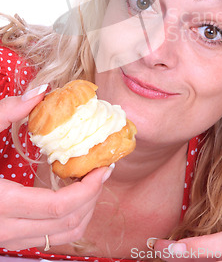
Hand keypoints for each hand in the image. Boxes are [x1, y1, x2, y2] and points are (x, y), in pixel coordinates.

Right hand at [0, 84, 113, 250]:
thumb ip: (5, 111)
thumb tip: (40, 92)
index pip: (58, 208)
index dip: (89, 188)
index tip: (104, 166)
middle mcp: (3, 229)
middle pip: (66, 225)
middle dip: (92, 197)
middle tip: (102, 170)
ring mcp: (4, 238)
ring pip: (58, 237)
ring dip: (83, 210)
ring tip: (90, 181)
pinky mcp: (5, 237)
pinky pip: (45, 238)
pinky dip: (66, 219)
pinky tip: (68, 193)